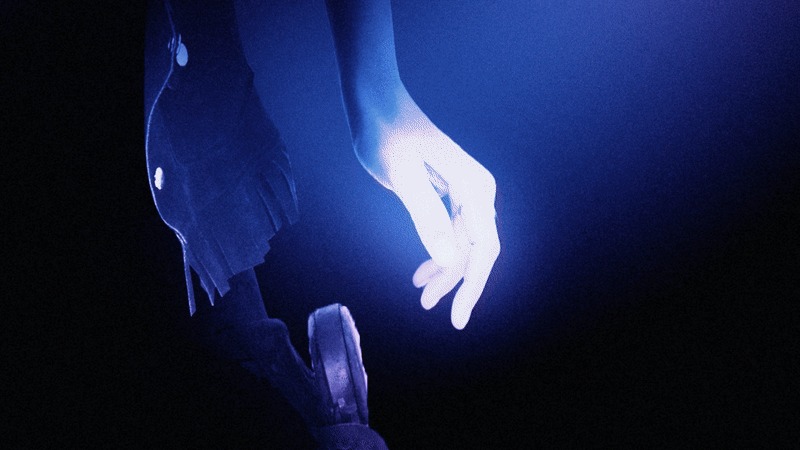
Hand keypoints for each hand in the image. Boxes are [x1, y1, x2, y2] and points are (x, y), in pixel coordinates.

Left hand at [355, 95, 499, 328]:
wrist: (377, 102)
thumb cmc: (386, 133)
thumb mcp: (402, 175)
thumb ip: (425, 216)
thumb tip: (449, 260)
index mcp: (474, 187)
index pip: (483, 248)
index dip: (472, 286)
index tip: (457, 317)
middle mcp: (477, 191)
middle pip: (477, 251)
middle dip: (458, 283)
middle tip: (432, 309)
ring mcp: (465, 191)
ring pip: (463, 245)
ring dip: (446, 272)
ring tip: (422, 296)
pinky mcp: (449, 192)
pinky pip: (451, 232)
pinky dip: (438, 254)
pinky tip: (421, 273)